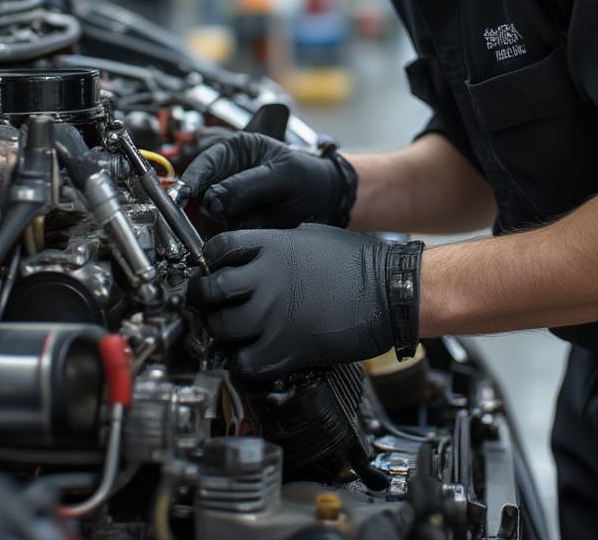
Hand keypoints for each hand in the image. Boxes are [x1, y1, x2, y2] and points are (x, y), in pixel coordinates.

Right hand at [179, 133, 356, 229]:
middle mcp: (226, 174)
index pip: (205, 163)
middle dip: (198, 208)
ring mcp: (227, 199)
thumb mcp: (283, 175)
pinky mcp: (232, 222)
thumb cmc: (309, 177)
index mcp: (236, 149)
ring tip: (231, 229)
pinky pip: (219, 232)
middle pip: (198, 192)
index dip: (191, 181)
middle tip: (203, 220)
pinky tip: (234, 237)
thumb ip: (248, 185)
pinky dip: (223, 237)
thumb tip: (214, 199)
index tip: (183, 196)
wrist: (326, 201)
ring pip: (205, 216)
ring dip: (211, 226)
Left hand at [187, 224, 422, 377]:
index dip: (210, 262)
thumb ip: (277, 244)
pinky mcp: (286, 348)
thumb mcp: (312, 235)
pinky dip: (244, 362)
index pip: (215, 249)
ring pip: (221, 328)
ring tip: (237, 333)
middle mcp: (265, 277)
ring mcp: (273, 314)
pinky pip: (244, 362)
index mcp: (271, 245)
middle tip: (213, 306)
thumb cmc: (361, 263)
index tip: (213, 272)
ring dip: (224, 333)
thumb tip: (259, 253)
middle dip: (206, 299)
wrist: (392, 292)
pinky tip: (255, 355)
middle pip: (209, 291)